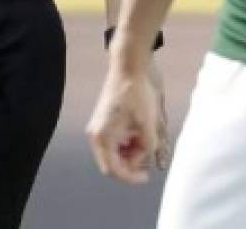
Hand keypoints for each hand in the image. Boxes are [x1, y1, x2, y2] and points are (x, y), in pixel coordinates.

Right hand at [87, 58, 170, 183]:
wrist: (129, 68)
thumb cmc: (136, 94)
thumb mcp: (147, 125)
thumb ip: (147, 147)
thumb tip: (147, 158)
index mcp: (102, 137)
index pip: (113, 170)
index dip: (130, 177)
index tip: (146, 176)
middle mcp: (96, 135)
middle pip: (113, 162)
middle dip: (132, 162)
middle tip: (148, 155)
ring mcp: (100, 128)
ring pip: (115, 152)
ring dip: (132, 152)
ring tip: (146, 140)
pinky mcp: (105, 122)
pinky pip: (116, 141)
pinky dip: (129, 142)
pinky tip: (140, 133)